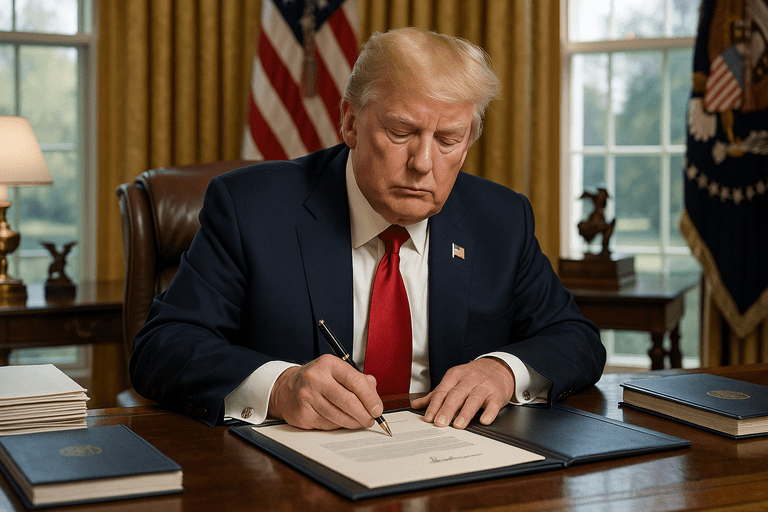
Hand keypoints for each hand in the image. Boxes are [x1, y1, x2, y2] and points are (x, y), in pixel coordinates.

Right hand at [268, 354, 383, 430]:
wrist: (287, 389)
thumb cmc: (318, 380)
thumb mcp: (337, 372)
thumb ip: (359, 380)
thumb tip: (374, 397)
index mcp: (329, 364)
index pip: (355, 381)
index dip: (370, 398)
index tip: (378, 409)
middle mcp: (316, 378)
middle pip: (348, 401)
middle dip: (364, 414)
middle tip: (371, 419)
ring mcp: (307, 396)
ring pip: (339, 416)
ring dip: (354, 423)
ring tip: (359, 422)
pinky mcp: (303, 414)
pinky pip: (328, 425)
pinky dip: (339, 426)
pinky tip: (341, 421)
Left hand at [411, 357, 514, 428]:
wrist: (499, 367)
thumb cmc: (473, 376)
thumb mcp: (453, 380)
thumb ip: (436, 394)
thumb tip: (416, 405)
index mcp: (455, 375)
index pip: (442, 391)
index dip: (434, 405)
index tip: (428, 418)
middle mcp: (469, 379)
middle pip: (456, 395)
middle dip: (447, 409)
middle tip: (439, 423)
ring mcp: (484, 386)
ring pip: (473, 399)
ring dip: (465, 413)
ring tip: (458, 425)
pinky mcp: (497, 394)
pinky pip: (493, 404)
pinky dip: (489, 412)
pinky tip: (484, 420)